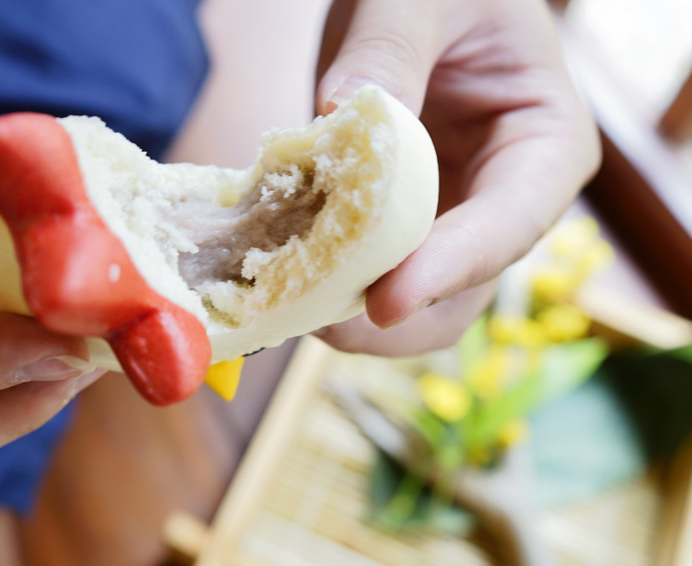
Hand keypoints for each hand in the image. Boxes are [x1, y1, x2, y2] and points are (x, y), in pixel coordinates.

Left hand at [314, 0, 599, 354]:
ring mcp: (447, 219)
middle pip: (461, 290)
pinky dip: (322, 279)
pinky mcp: (395, 224)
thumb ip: (389, 50)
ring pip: (410, 297)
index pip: (508, 225)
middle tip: (317, 320)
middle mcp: (503, 199)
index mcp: (545, 145)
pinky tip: (275, 271)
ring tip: (284, 301)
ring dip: (349, 310)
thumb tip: (342, 113)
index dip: (448, 270)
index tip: (384, 302)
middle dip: (392, 316)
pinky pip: (363, 269)